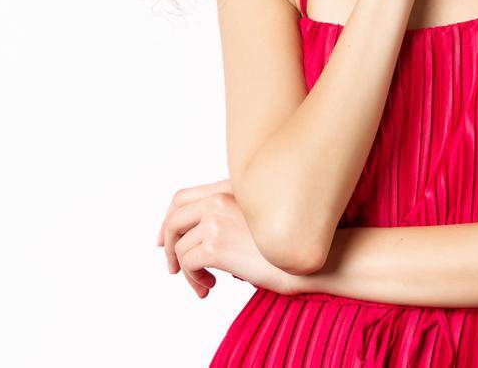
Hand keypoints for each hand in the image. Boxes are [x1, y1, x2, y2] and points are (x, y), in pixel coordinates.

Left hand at [157, 177, 300, 297]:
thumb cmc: (291, 246)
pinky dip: (194, 280)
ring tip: (205, 285)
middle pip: (174, 217)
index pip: (184, 197)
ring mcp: (217, 219)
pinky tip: (210, 288)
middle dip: (169, 245)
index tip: (165, 240)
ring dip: (187, 272)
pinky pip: (188, 264)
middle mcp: (221, 199)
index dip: (168, 219)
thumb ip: (230, 224)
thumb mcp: (258, 225)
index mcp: (232, 190)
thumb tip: (200, 249)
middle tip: (174, 269)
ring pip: (179, 247)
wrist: (312, 260)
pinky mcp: (215, 244)